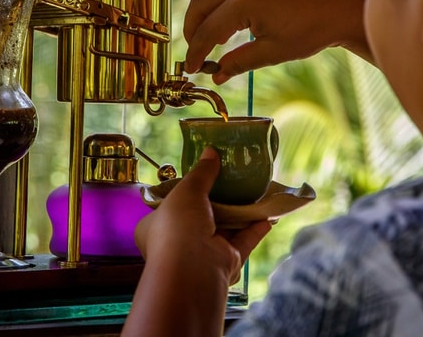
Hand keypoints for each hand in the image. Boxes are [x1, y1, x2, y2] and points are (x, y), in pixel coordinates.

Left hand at [134, 147, 271, 285]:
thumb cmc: (177, 228)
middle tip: (231, 181)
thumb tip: (211, 152)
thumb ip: (201, 172)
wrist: (193, 271)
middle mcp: (177, 242)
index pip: (168, 206)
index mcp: (154, 227)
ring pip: (223, 229)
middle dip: (216, 201)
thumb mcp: (186, 191)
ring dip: (239, 213)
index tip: (199, 178)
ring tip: (253, 193)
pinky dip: (255, 229)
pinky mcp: (224, 262)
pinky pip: (242, 242)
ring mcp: (202, 253)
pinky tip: (267, 216)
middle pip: (199, 217)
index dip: (182, 192)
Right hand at [183, 0, 369, 83]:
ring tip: (206, 40)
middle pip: (198, 5)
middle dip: (191, 31)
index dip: (195, 53)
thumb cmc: (310, 31)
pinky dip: (214, 2)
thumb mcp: (272, 52)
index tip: (191, 69)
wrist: (339, 9)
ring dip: (200, 15)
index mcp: (244, 0)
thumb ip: (238, 63)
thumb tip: (215, 75)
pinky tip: (221, 22)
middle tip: (194, 55)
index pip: (207, 31)